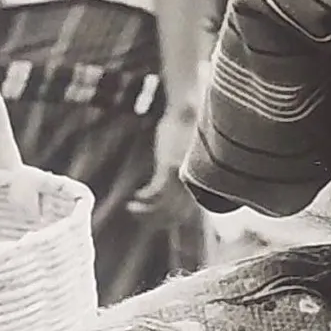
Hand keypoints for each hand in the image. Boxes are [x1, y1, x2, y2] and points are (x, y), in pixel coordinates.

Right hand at [127, 99, 201, 226]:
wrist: (188, 111)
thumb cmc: (189, 129)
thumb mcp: (189, 155)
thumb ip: (186, 170)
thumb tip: (181, 176)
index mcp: (198, 185)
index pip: (184, 213)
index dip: (167, 219)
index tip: (154, 219)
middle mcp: (193, 185)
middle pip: (173, 214)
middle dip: (155, 219)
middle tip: (139, 214)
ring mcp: (182, 177)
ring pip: (163, 207)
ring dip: (145, 211)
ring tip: (131, 208)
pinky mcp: (170, 168)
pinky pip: (156, 193)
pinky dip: (145, 198)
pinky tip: (135, 196)